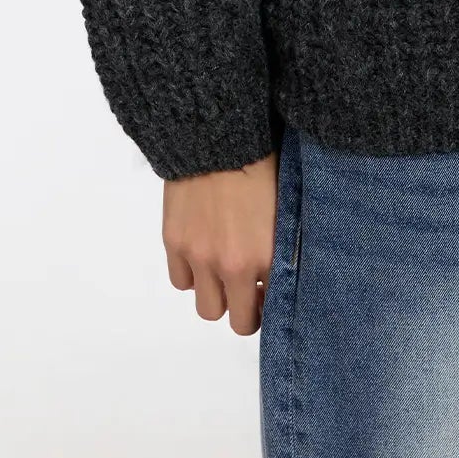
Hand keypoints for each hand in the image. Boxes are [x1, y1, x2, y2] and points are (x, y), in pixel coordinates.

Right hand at [163, 146, 278, 335]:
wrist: (217, 136)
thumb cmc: (261, 164)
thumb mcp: (284, 209)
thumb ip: (280, 248)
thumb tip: (276, 274)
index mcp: (266, 256)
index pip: (271, 309)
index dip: (272, 305)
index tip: (270, 293)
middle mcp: (231, 266)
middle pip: (238, 321)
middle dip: (246, 311)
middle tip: (248, 291)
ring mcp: (199, 257)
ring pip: (207, 309)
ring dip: (217, 295)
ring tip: (222, 272)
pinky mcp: (174, 243)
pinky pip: (181, 281)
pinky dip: (191, 274)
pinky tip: (201, 253)